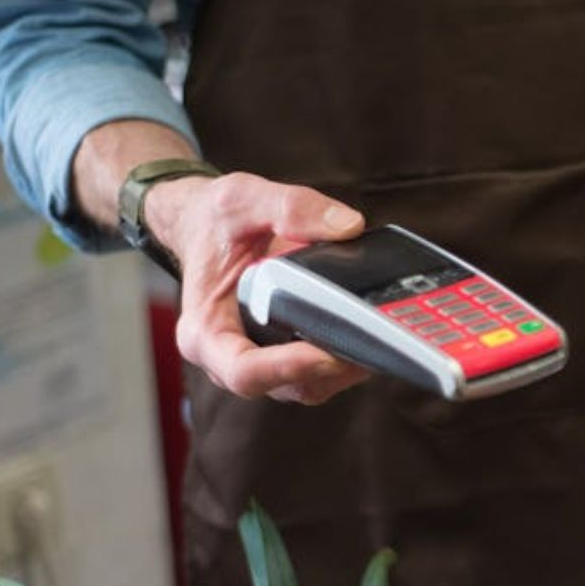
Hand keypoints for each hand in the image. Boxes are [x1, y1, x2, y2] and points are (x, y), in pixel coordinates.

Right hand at [148, 172, 371, 404]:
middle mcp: (228, 358)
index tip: (325, 353)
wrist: (208, 228)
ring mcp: (260, 363)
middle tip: (373, 341)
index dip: (285, 369)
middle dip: (330, 368)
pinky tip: (371, 331)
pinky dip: (347, 358)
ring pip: (308, 386)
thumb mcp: (243, 199)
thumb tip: (348, 226)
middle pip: (284, 386)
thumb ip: (292, 208)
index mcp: (205, 331)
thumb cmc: (216, 222)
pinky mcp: (286, 358)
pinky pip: (319, 374)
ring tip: (379, 335)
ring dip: (345, 368)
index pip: (242, 371)